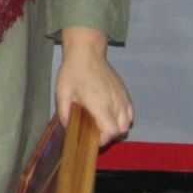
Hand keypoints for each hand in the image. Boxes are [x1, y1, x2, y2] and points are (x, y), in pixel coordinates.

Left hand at [55, 26, 133, 146]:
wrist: (87, 52)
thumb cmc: (73, 72)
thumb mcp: (62, 93)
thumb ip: (64, 113)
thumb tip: (68, 128)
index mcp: (100, 104)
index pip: (111, 131)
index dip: (102, 140)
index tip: (91, 138)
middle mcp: (115, 103)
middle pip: (120, 130)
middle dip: (108, 135)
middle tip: (94, 132)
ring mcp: (123, 97)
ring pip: (127, 123)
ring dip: (116, 127)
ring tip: (101, 123)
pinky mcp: (125, 93)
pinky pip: (130, 113)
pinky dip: (123, 118)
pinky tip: (110, 115)